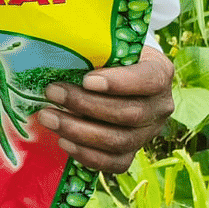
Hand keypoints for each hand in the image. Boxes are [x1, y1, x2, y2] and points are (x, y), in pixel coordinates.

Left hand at [38, 45, 174, 172]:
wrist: (116, 74)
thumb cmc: (108, 54)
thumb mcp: (107, 44)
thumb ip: (93, 48)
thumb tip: (55, 49)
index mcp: (160, 72)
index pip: (149, 80)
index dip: (119, 83)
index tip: (86, 80)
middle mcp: (160, 106)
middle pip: (129, 114)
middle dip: (85, 105)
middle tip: (52, 92)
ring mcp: (148, 132)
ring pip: (120, 140)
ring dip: (79, 131)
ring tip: (47, 117)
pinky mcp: (133, 151)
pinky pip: (116, 162)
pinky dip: (87, 155)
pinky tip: (63, 141)